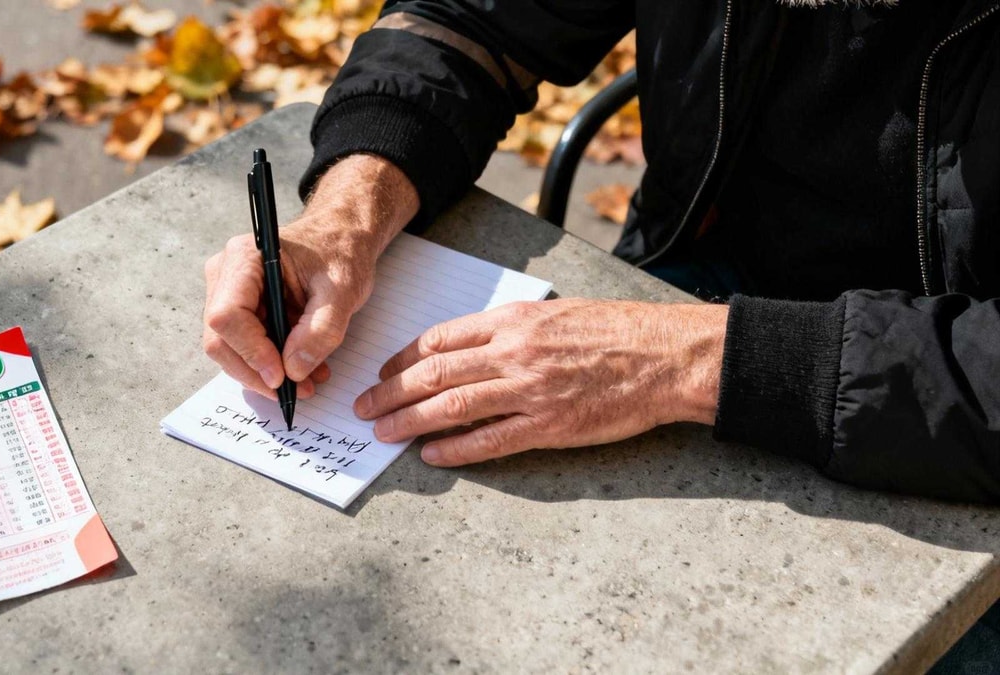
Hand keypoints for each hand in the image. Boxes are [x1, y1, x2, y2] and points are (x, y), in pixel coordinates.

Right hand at [203, 155, 418, 398]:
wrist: (340, 240)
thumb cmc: (339, 254)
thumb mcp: (343, 291)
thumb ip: (321, 330)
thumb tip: (293, 370)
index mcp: (245, 258)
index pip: (227, 315)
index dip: (251, 351)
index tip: (282, 377)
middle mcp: (225, 274)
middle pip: (221, 339)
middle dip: (256, 372)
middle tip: (296, 392)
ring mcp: (227, 293)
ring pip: (229, 349)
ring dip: (263, 374)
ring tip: (306, 382)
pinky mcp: (237, 309)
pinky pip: (243, 347)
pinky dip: (268, 365)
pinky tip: (300, 370)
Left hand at [352, 299, 727, 465]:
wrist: (665, 355)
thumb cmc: (616, 331)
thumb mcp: (555, 313)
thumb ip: (511, 330)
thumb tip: (472, 347)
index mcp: (512, 322)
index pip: (439, 340)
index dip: (403, 359)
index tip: (383, 373)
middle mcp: (513, 353)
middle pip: (433, 374)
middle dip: (390, 392)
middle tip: (363, 407)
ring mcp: (529, 390)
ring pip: (451, 407)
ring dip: (409, 421)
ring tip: (383, 432)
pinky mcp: (549, 425)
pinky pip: (491, 441)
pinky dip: (456, 450)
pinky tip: (432, 455)